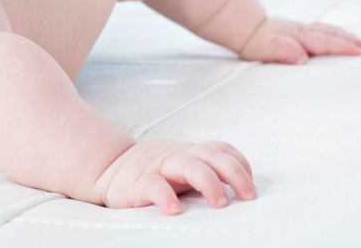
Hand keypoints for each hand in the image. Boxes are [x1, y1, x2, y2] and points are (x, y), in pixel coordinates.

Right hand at [93, 139, 257, 214]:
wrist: (109, 168)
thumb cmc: (152, 172)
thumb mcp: (181, 165)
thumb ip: (204, 170)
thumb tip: (240, 190)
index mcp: (190, 153)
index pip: (221, 149)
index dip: (240, 164)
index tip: (251, 186)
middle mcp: (178, 156)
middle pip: (212, 155)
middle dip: (235, 174)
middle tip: (248, 196)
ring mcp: (159, 167)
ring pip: (188, 166)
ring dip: (209, 183)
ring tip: (219, 203)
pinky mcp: (139, 182)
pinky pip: (154, 186)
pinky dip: (165, 197)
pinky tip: (174, 210)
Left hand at [237, 17, 360, 63]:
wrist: (241, 27)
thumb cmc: (253, 41)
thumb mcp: (265, 49)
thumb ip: (283, 52)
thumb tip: (301, 56)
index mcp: (297, 37)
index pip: (325, 43)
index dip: (344, 48)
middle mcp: (301, 31)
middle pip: (331, 35)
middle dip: (351, 41)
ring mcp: (299, 29)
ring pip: (327, 30)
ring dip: (344, 36)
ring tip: (359, 42)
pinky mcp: (295, 30)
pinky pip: (321, 30)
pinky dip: (333, 33)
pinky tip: (334, 36)